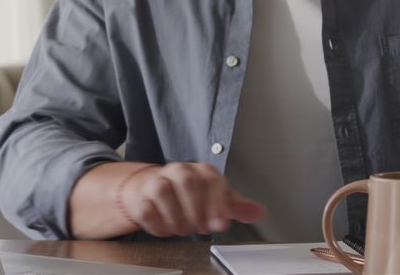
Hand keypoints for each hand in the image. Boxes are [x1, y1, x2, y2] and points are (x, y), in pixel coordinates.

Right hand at [119, 162, 265, 236]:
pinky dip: (159, 226)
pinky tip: (167, 229)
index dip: (217, 204)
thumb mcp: (215, 198)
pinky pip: (146, 210)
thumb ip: (236, 206)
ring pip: (163, 193)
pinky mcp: (140, 197)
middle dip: (196, 210)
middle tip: (200, 227)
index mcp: (202, 171)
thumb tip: (259, 212)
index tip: (220, 224)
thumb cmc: (187, 194)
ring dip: (177, 218)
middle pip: (188, 182)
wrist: (151, 188)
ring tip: (184, 228)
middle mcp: (179, 171)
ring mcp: (157, 181)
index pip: (212, 180)